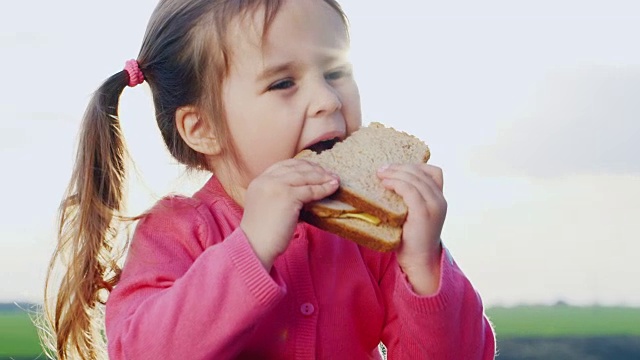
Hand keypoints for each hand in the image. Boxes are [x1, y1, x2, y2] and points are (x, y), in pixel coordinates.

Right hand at [241, 159, 338, 269]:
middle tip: (329, 173)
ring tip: (335, 178)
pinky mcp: (288, 196)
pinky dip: (324, 188)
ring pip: (305, 176)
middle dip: (314, 169)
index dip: (301, 165)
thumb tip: (306, 192)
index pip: (283, 165)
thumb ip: (280, 195)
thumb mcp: (268, 206)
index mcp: (259, 181)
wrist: (255, 246)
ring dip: (323, 176)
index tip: (314, 168)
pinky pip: (311, 190)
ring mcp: (276, 186)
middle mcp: (266, 180)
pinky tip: (333, 187)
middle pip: (296, 168)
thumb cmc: (262, 234)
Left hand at [377, 163, 446, 294]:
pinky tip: (385, 184)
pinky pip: (409, 190)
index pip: (432, 172)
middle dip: (400, 167)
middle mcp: (440, 200)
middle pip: (421, 172)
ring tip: (380, 174)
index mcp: (439, 199)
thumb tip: (389, 180)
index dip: (414, 166)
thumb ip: (410, 199)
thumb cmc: (410, 239)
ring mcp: (434, 206)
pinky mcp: (423, 212)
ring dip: (395, 173)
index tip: (395, 168)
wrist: (418, 261)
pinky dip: (396, 183)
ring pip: (415, 178)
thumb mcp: (413, 214)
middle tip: (382, 169)